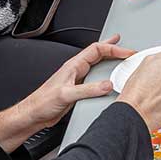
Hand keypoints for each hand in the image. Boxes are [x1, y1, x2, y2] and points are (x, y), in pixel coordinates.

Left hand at [0, 35, 135, 149]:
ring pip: (96, 64)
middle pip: (97, 53)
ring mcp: (77, 79)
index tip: (126, 52)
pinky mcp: (78, 89)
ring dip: (108, 60)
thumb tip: (107, 85)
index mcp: (73, 65)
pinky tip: (108, 79)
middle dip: (111, 47)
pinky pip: (95, 78)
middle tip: (123, 44)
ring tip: (118, 57)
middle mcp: (76, 70)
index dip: (113, 48)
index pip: (96, 50)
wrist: (34, 114)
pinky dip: (105, 75)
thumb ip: (88, 90)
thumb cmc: (43, 102)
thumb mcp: (67, 95)